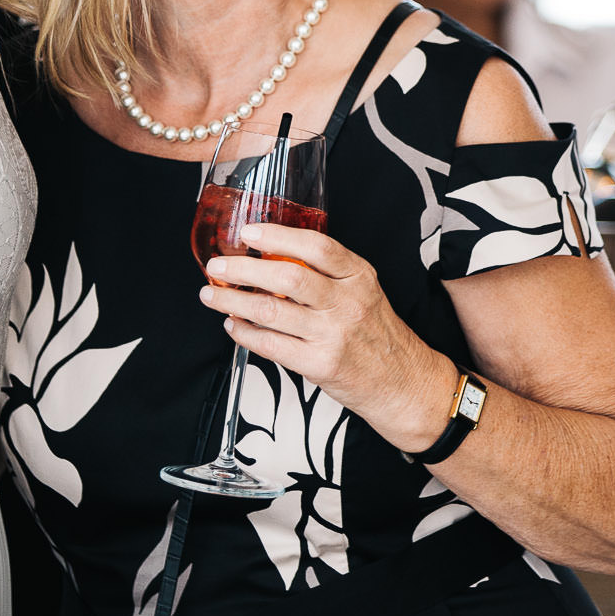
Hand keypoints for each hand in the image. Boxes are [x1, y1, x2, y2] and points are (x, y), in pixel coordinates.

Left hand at [201, 223, 454, 454]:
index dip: (278, 237)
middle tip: (218, 265)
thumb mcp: (364, 292)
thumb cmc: (376, 334)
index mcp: (359, 276)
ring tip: (211, 296)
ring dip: (234, 301)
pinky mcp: (320, 365)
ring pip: (273, 312)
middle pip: (289, 278)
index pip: (317, 246)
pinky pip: (272, 345)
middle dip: (245, 269)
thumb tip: (272, 256)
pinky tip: (233, 325)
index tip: (248, 233)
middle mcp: (348, 303)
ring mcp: (334, 335)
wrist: (403, 382)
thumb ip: (328, 273)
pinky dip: (245, 334)